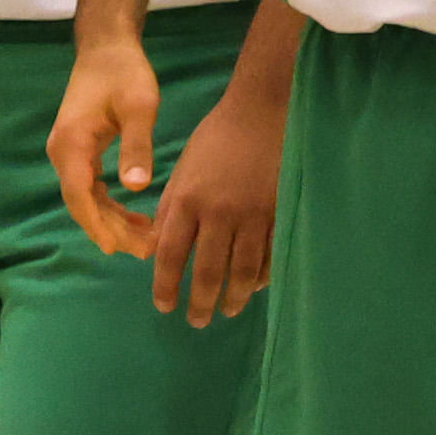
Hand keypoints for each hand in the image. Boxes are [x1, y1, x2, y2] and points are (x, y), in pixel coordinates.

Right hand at [49, 39, 168, 256]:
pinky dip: (111, 205)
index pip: (79, 195)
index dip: (96, 225)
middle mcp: (63, 153)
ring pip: (86, 198)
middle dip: (111, 229)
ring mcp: (68, 153)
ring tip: (145, 240)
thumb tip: (135, 187)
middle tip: (145, 251)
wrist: (106, 48)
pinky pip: (90, 188)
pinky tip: (135, 216)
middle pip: (81, 203)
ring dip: (112, 220)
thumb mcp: (139, 106)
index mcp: (72, 144)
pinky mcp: (79, 151)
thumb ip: (137, 146)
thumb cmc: (124, 73)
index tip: (116, 248)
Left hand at [140, 89, 279, 325]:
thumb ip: (170, 211)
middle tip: (196, 321)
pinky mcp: (280, 212)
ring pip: (243, 269)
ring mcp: (253, 214)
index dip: (165, 285)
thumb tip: (156, 249)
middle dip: (200, 301)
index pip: (169, 254)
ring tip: (227, 310)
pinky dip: (264, 276)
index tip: (163, 306)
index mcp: (187, 200)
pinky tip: (256, 287)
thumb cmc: (215, 140)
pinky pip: (271, 254)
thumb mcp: (182, 171)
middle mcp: (219, 212)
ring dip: (234, 296)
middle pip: (208, 270)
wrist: (261, 112)